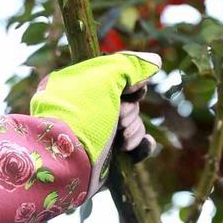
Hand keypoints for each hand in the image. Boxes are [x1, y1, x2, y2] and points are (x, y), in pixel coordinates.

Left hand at [31, 51, 160, 196]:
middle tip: (118, 117)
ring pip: (132, 124)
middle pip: (128, 101)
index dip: (132, 81)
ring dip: (134, 130)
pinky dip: (141, 145)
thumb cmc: (83, 113)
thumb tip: (155, 61)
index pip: (117, 76)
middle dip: (130, 110)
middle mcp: (89, 106)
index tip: (132, 89)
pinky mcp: (106, 155)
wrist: (67, 161)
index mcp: (82, 85)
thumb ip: (130, 64)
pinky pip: (134, 147)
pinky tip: (141, 145)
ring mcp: (97, 131)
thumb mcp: (105, 77)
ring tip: (122, 140)